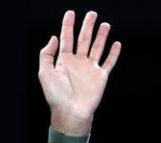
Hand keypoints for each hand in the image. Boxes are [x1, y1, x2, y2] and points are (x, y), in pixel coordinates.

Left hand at [38, 10, 121, 134]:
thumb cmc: (56, 96)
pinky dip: (113, 53)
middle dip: (87, 26)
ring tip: (104, 24)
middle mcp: (77, 63)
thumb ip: (47, 54)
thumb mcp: (44, 73)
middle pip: (83, 40)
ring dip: (101, 36)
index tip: (70, 13)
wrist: (70, 112)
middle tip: (91, 14)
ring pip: (97, 48)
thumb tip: (54, 37)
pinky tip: (116, 44)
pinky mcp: (100, 77)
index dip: (68, 26)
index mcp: (64, 61)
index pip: (67, 39)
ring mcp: (89, 69)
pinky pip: (108, 62)